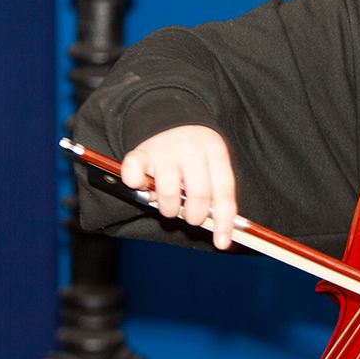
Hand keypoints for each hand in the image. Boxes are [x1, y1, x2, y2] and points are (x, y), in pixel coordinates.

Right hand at [121, 126, 236, 248]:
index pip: (224, 192)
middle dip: (195, 216)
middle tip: (190, 218)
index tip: (222, 243)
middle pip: (198, 194)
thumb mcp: (212, 164)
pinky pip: (135, 174)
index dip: (224, 221)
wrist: (169, 115)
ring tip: (169, 206)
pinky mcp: (140, 152)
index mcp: (216, 151)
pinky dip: (136, 186)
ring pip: (169, 192)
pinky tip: (142, 188)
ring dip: (168, 209)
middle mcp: (192, 148)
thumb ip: (214, 192)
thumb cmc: (194, 152)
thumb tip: (220, 232)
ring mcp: (165, 149)